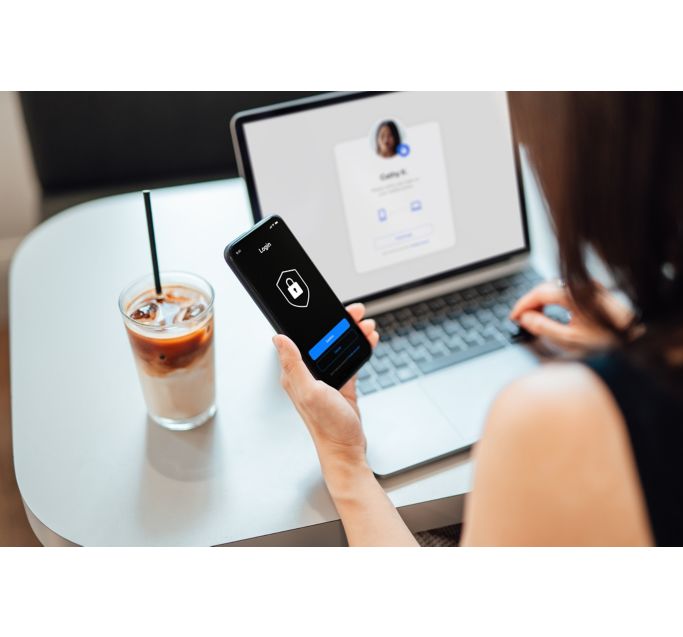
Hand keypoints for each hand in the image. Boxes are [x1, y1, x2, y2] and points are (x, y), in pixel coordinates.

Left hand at [273, 303, 379, 473]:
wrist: (347, 449)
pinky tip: (368, 341)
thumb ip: (294, 364)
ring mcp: (326, 379)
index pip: (304, 338)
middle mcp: (309, 374)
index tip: (333, 309)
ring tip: (366, 326)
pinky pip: (350, 359)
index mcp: (296, 373)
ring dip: (353, 334)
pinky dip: (359, 348)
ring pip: (339, 347)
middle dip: (341, 323)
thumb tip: (278, 338)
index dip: (318, 321)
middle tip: (356, 313)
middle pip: (324, 339)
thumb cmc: (327, 426)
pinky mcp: (341, 384)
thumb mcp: (310, 392)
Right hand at [509, 280, 632, 351]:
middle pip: (545, 288)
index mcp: (572, 294)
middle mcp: (580, 285)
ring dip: (541, 300)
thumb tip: (525, 318)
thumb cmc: (608, 340)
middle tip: (521, 319)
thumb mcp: (570, 338)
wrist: (637, 337)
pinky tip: (552, 310)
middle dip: (530, 303)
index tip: (514, 316)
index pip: (538, 293)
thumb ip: (543, 327)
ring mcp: (588, 285)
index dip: (522, 305)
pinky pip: (566, 289)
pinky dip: (554, 298)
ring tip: (534, 317)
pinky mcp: (594, 289)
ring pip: (554, 287)